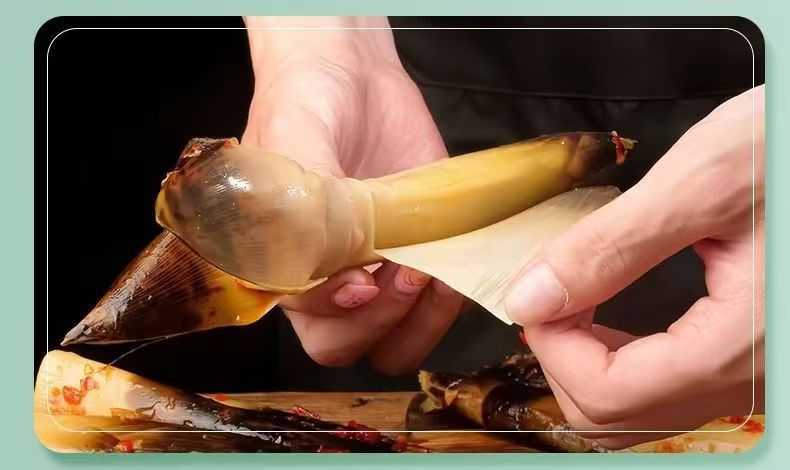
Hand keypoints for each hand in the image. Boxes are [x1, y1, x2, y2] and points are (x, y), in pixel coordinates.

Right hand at [242, 17, 464, 373]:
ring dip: (414, 321)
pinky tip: (451, 265)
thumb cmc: (305, 102)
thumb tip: (317, 253)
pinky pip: (434, 312)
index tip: (360, 280)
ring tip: (426, 269)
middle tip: (398, 271)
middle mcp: (326, 279)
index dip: (333, 307)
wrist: (352, 75)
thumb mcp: (292, 138)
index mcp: (281, 262)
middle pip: (342, 346)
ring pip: (391, 344)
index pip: (302, 315)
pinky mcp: (419, 261)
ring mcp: (374, 275)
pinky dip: (446, 302)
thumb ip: (301, 200)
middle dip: (376, 321)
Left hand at [505, 86, 764, 448]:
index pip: (608, 393)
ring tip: (573, 299)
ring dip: (588, 360)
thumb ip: (610, 247)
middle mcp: (752, 375)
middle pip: (617, 416)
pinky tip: (606, 313)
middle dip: (563, 356)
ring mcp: (752, 370)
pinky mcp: (747, 353)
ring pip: (640, 408)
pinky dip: (620, 357)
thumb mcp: (700, 184)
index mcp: (740, 343)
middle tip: (550, 293)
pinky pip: (666, 384)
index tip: (535, 293)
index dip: (552, 345)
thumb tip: (532, 298)